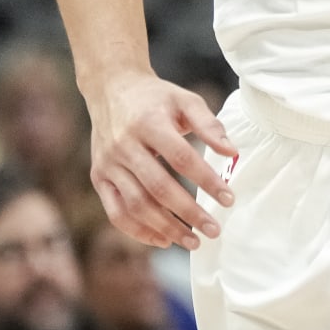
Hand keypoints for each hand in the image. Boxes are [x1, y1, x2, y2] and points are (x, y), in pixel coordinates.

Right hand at [88, 70, 237, 248]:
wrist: (111, 89)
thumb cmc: (156, 98)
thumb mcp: (185, 100)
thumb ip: (209, 125)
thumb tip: (231, 152)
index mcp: (148, 122)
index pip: (181, 158)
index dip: (206, 180)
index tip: (228, 198)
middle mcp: (124, 145)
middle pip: (158, 187)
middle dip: (189, 213)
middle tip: (214, 230)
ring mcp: (108, 163)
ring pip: (136, 205)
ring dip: (166, 228)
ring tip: (193, 241)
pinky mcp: (98, 177)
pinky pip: (116, 212)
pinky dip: (139, 231)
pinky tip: (163, 240)